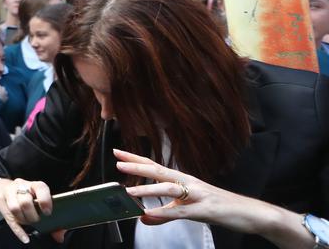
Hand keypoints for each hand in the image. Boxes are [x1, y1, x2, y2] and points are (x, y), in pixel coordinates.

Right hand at [0, 177, 53, 243]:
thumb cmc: (24, 195)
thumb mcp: (36, 198)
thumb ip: (49, 215)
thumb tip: (60, 236)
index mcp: (32, 185)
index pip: (40, 187)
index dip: (45, 200)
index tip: (47, 212)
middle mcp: (20, 186)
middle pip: (26, 201)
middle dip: (32, 216)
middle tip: (36, 220)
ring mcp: (8, 193)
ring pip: (15, 208)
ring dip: (23, 220)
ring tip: (28, 222)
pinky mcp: (1, 203)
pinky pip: (9, 218)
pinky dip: (18, 231)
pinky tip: (25, 238)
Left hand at [117, 149, 235, 226]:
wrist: (252, 213)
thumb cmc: (220, 207)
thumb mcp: (189, 211)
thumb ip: (166, 215)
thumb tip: (144, 218)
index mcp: (184, 180)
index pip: (156, 166)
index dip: (136, 159)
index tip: (118, 153)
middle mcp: (189, 183)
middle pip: (160, 171)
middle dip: (137, 166)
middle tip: (118, 162)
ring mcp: (198, 195)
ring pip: (169, 189)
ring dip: (148, 189)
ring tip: (129, 191)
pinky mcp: (206, 210)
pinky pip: (182, 211)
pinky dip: (165, 212)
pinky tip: (151, 214)